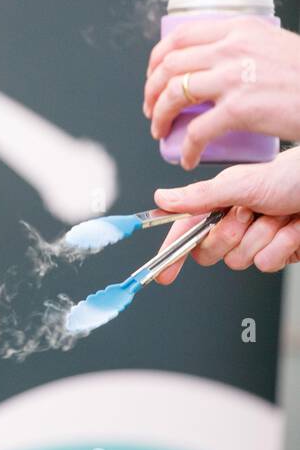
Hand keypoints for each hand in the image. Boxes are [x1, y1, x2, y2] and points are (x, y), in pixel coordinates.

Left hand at [143, 17, 299, 168]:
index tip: (154, 75)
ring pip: (174, 94)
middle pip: (169, 66)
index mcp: (238, 29)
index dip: (157, 59)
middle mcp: (231, 48)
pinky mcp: (240, 108)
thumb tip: (215, 62)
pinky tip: (187, 158)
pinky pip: (198, 130)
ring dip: (159, 116)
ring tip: (161, 131)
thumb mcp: (275, 44)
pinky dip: (187, 147)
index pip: (178, 37)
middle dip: (151, 90)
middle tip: (151, 108)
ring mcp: (234, 77)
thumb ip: (244, 47)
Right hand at [148, 149, 299, 282]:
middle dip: (228, 235)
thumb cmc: (290, 177)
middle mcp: (234, 224)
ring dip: (260, 237)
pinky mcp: (277, 254)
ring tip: (277, 217)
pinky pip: (266, 264)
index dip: (171, 251)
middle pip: (208, 251)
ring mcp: (256, 241)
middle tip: (246, 214)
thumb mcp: (239, 184)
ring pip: (239, 260)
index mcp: (218, 204)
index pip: (184, 230)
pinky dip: (280, 246)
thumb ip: (199, 196)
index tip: (162, 272)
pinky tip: (291, 229)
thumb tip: (161, 199)